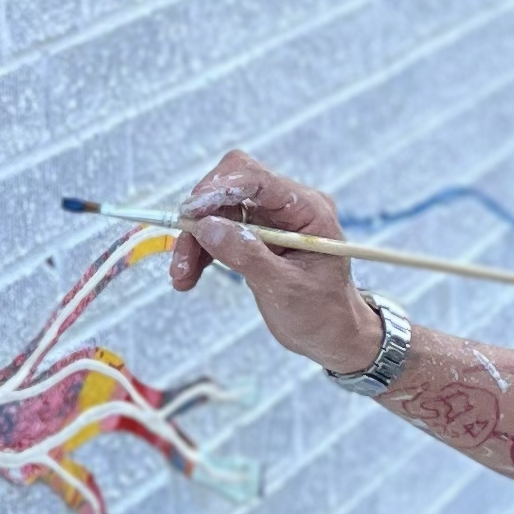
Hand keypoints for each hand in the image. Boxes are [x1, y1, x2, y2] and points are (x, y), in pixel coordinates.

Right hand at [168, 148, 379, 378]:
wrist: (331, 335)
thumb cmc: (321, 313)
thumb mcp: (284, 288)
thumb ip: (247, 254)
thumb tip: (206, 226)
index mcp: (308, 209)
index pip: (257, 179)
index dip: (218, 189)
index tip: (189, 213)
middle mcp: (288, 207)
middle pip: (231, 188)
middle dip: (201, 217)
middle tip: (182, 254)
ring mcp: (271, 220)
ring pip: (218, 211)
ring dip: (194, 240)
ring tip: (181, 277)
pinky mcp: (256, 235)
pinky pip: (218, 231)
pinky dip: (200, 251)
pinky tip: (188, 277)